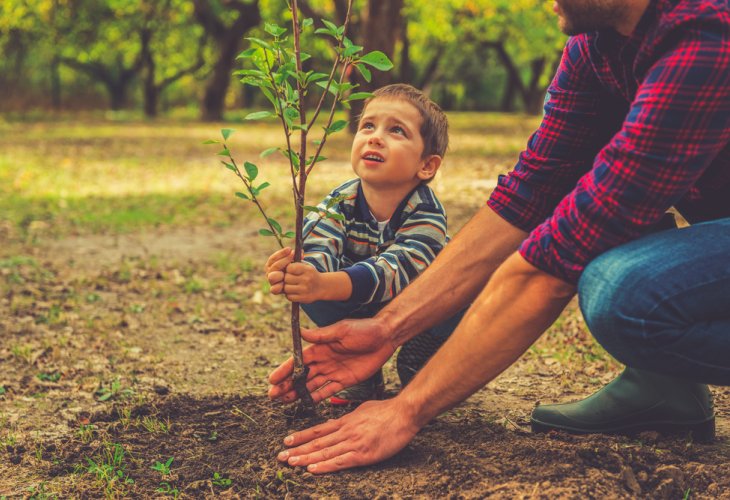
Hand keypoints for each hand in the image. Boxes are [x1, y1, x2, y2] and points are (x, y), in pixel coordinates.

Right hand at [265, 247, 293, 295]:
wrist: (296, 284)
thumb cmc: (294, 270)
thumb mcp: (295, 263)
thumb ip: (296, 257)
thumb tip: (301, 252)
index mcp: (271, 265)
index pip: (273, 258)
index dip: (281, 253)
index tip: (290, 249)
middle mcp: (270, 273)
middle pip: (274, 266)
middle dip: (283, 261)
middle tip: (292, 256)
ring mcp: (272, 282)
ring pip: (272, 277)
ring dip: (279, 274)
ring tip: (287, 272)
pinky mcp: (275, 290)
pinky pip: (274, 289)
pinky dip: (279, 286)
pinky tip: (284, 284)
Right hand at [268, 317, 394, 403]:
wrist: (385, 337)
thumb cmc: (364, 329)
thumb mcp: (342, 330)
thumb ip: (322, 335)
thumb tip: (301, 332)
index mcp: (321, 347)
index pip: (298, 360)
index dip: (285, 370)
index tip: (272, 380)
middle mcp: (324, 360)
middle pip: (301, 375)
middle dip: (287, 385)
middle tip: (273, 395)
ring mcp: (333, 371)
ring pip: (311, 385)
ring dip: (297, 392)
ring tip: (283, 401)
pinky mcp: (345, 380)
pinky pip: (328, 391)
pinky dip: (316, 397)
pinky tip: (304, 403)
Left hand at [276, 398, 419, 473]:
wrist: (404, 413)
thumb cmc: (387, 411)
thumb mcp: (363, 409)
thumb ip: (349, 418)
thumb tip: (337, 423)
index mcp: (346, 421)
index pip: (318, 430)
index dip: (301, 436)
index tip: (287, 441)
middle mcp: (346, 431)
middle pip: (317, 443)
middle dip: (297, 450)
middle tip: (280, 456)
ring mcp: (353, 442)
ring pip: (325, 452)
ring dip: (306, 458)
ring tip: (290, 463)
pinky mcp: (363, 454)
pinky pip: (340, 461)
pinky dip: (325, 466)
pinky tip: (312, 469)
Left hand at [277, 262, 322, 303]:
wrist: (322, 287)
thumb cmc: (309, 274)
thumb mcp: (305, 266)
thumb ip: (294, 262)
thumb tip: (284, 258)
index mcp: (307, 269)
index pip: (289, 268)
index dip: (288, 269)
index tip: (290, 270)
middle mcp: (307, 279)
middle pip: (286, 278)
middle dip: (286, 278)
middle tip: (291, 278)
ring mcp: (305, 290)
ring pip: (286, 288)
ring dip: (287, 287)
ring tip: (292, 285)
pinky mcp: (303, 298)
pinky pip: (289, 296)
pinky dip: (289, 294)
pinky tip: (294, 291)